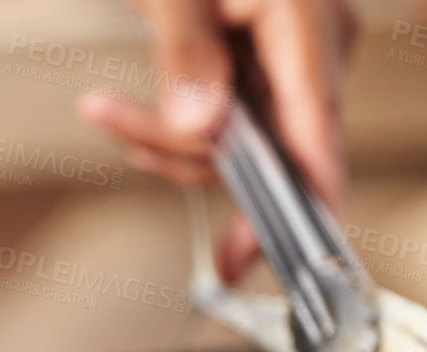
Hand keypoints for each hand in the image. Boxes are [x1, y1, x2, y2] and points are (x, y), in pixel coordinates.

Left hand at [79, 0, 358, 281]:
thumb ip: (186, 55)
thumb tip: (202, 129)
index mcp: (307, 21)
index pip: (317, 135)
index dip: (300, 207)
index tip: (263, 253)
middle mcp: (319, 45)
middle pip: (270, 151)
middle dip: (182, 154)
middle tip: (108, 117)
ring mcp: (300, 59)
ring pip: (245, 149)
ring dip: (169, 145)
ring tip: (107, 108)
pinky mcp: (273, 71)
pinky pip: (237, 130)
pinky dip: (183, 133)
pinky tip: (135, 116)